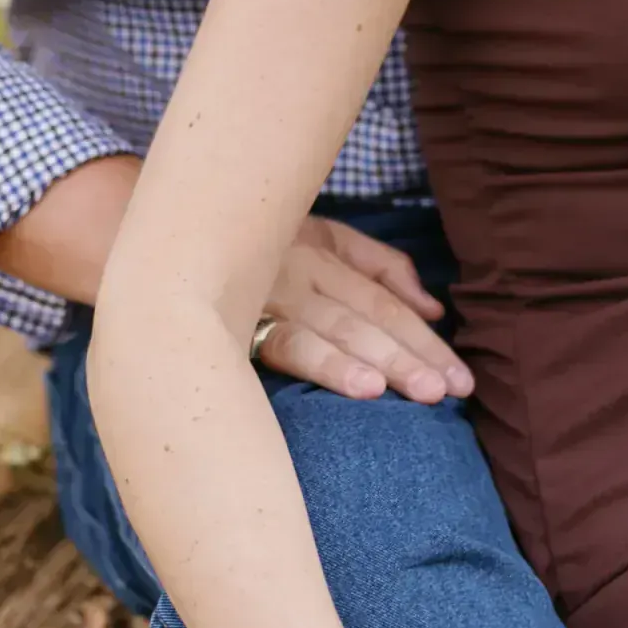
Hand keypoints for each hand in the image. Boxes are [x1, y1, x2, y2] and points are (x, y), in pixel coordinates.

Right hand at [256, 216, 472, 404]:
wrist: (164, 239)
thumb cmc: (254, 244)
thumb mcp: (318, 236)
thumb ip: (379, 266)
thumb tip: (434, 309)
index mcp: (321, 251)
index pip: (385, 299)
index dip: (426, 339)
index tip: (463, 377)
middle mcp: (301, 273)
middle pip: (370, 317)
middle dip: (413, 355)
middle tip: (450, 390)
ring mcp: (270, 297)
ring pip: (338, 330)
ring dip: (382, 361)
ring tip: (420, 390)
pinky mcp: (238, 323)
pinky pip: (290, 346)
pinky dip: (329, 365)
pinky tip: (361, 387)